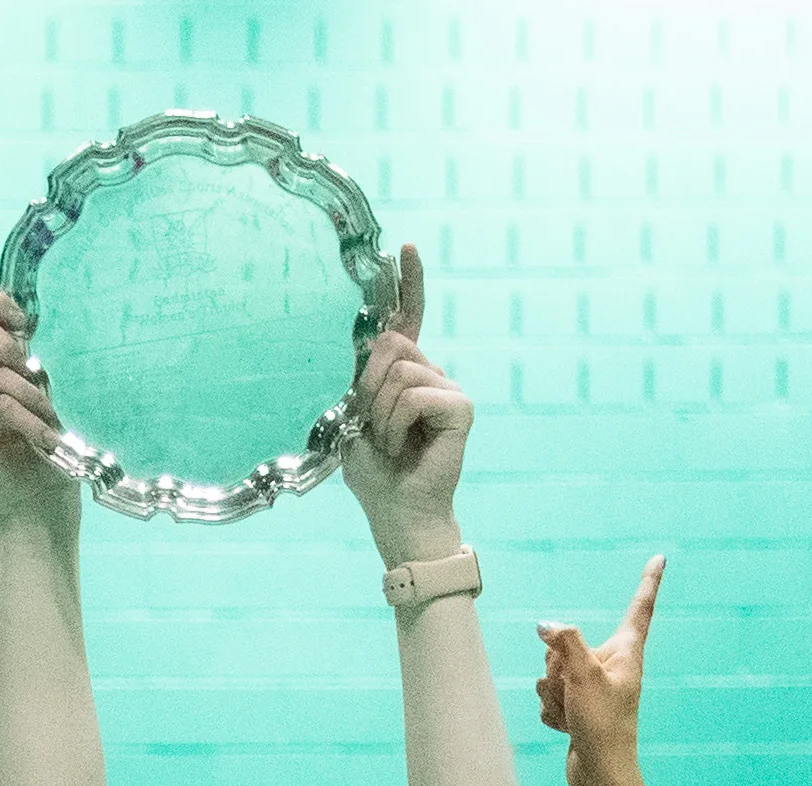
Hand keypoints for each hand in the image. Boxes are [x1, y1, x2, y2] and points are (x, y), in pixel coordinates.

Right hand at [0, 287, 74, 528]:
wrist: (45, 492)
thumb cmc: (59, 439)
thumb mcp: (63, 391)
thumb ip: (52, 359)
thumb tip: (66, 326)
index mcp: (2, 349)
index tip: (25, 321)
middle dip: (4, 340)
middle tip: (32, 365)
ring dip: (27, 391)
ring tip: (53, 416)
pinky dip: (21, 418)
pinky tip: (43, 436)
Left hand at [341, 248, 470, 564]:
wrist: (395, 511)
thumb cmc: (372, 472)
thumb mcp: (350, 417)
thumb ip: (357, 378)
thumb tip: (366, 343)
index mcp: (403, 372)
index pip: (407, 317)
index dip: (408, 282)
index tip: (404, 248)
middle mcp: (430, 372)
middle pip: (390, 344)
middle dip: (368, 387)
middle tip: (371, 427)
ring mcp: (448, 388)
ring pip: (399, 372)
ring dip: (380, 414)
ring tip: (391, 444)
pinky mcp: (461, 406)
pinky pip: (415, 394)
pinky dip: (397, 425)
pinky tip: (405, 448)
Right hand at [531, 554, 664, 785]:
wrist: (600, 775)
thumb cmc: (603, 726)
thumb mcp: (584, 675)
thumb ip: (565, 642)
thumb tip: (545, 626)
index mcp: (627, 651)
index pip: (639, 607)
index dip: (649, 581)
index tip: (661, 558)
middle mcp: (612, 665)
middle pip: (569, 643)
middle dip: (558, 666)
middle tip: (574, 690)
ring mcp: (594, 687)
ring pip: (554, 671)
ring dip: (553, 692)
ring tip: (572, 712)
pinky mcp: (579, 708)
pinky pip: (551, 696)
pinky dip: (552, 711)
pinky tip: (566, 726)